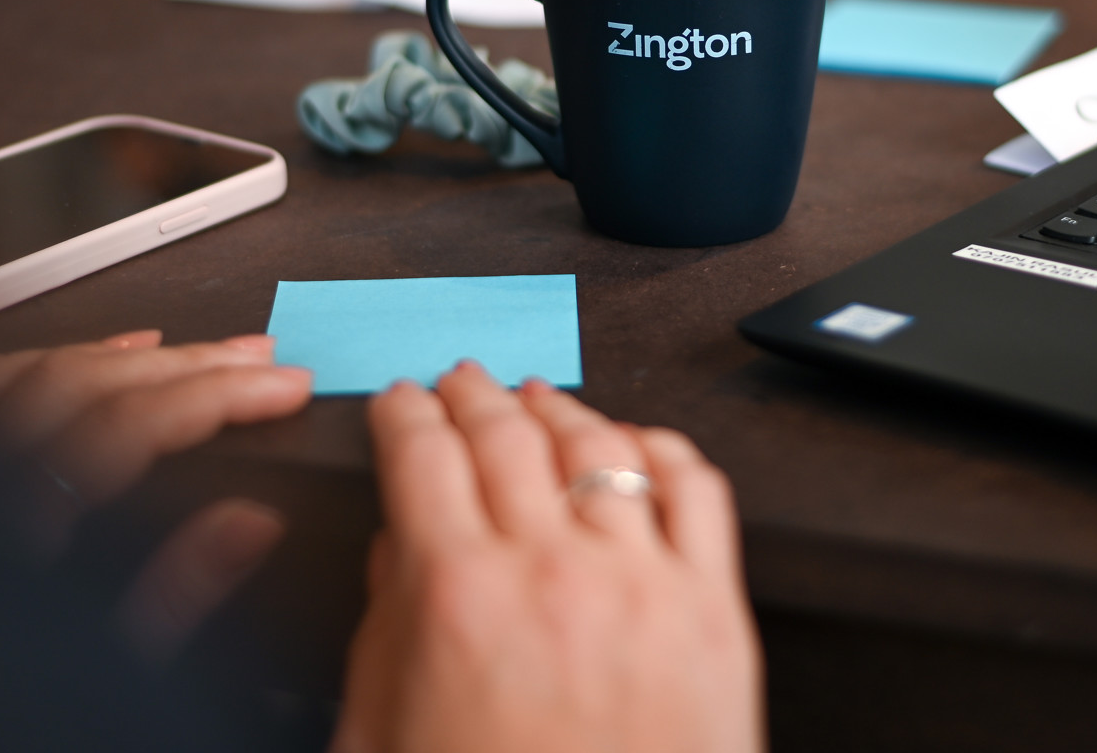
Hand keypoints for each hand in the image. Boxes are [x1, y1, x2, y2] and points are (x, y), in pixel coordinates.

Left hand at [0, 330, 312, 662]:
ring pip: (19, 374)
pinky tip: (46, 362)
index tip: (282, 387)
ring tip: (174, 347)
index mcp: (12, 523)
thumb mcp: (96, 672)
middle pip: (84, 384)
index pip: (134, 424)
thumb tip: (249, 526)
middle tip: (255, 357)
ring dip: (107, 357)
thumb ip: (172, 596)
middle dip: (185, 363)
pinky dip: (9, 365)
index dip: (221, 395)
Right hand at [333, 362, 761, 752]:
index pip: (421, 453)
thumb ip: (385, 630)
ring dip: (559, 406)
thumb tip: (399, 548)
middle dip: (473, 392)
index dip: (403, 410)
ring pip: (598, 443)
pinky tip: (640, 441)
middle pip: (505, 432)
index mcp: (457, 598)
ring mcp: (639, 582)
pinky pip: (696, 489)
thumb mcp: (383, 736)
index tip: (398, 400)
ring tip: (540, 397)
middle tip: (460, 380)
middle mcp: (550, 571)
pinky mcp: (713, 609)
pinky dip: (664, 447)